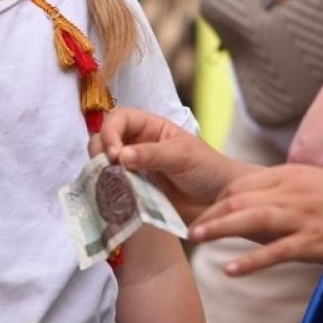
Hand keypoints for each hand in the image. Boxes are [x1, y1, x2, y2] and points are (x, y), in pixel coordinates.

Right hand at [91, 108, 247, 221]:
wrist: (222, 202)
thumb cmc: (208, 169)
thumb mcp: (182, 155)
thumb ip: (152, 154)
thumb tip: (119, 155)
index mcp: (149, 127)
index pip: (117, 120)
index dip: (110, 133)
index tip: (113, 154)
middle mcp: (136, 145)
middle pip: (103, 140)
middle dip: (101, 153)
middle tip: (108, 171)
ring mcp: (133, 170)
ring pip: (103, 166)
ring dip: (102, 174)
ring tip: (111, 186)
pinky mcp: (134, 193)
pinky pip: (112, 189)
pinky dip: (108, 192)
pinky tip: (115, 199)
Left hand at [189, 163, 322, 275]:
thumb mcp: (309, 182)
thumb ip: (279, 189)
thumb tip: (248, 200)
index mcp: (287, 175)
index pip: (239, 184)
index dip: (216, 200)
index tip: (200, 213)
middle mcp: (290, 192)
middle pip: (238, 198)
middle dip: (209, 212)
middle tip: (186, 226)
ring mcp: (302, 217)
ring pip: (250, 218)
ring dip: (219, 228)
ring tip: (195, 238)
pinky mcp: (314, 242)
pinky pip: (276, 252)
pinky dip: (250, 261)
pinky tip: (230, 270)